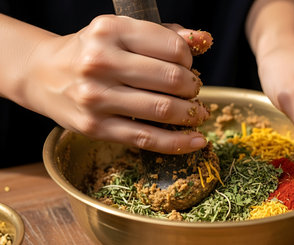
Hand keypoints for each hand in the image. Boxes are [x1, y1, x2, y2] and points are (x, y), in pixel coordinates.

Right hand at [19, 15, 213, 153]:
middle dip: (193, 87)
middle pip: (171, 78)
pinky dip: (178, 142)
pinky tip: (196, 141)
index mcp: (110, 30)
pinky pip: (146, 139)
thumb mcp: (122, 33)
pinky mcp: (95, 127)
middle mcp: (100, 62)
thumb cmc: (92, 52)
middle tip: (193, 90)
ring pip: (162, 110)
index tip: (188, 65)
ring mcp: (96, 97)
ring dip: (190, 114)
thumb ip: (164, 35)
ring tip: (197, 113)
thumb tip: (204, 39)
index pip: (172, 46)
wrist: (43, 75)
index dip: (189, 58)